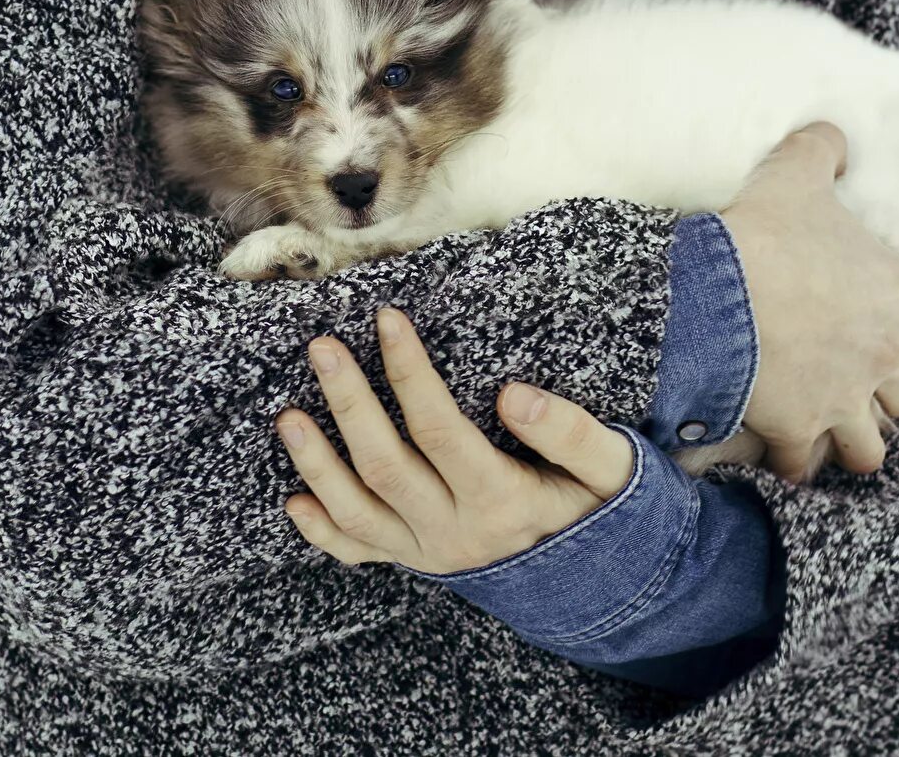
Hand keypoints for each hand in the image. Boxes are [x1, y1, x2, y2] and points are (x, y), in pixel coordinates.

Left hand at [274, 305, 636, 574]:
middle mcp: (456, 532)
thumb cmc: (599, 505)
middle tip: (322, 348)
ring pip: (357, 512)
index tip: (388, 320)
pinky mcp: (414, 561)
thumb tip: (513, 393)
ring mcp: (428, 552)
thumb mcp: (610, 467)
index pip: (440, 430)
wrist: (597, 579)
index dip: (409, 374)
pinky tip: (293, 500)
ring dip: (317, 463)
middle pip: (386, 466)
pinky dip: (321, 532)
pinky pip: (358, 554)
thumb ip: (570, 431)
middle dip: (348, 403)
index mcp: (503, 501)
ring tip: (288, 415)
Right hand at [719, 121, 898, 482]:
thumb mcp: (797, 170)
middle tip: (850, 380)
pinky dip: (794, 461)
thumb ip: (822, 148)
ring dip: (852, 440)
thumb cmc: (765, 233)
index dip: (879, 304)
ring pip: (872, 445)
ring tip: (825, 431)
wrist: (720, 294)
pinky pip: (807, 463)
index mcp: (896, 288)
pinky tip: (777, 451)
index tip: (846, 305)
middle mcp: (886, 351)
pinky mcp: (806, 429)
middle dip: (885, 391)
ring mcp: (849, 397)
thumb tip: (836, 140)